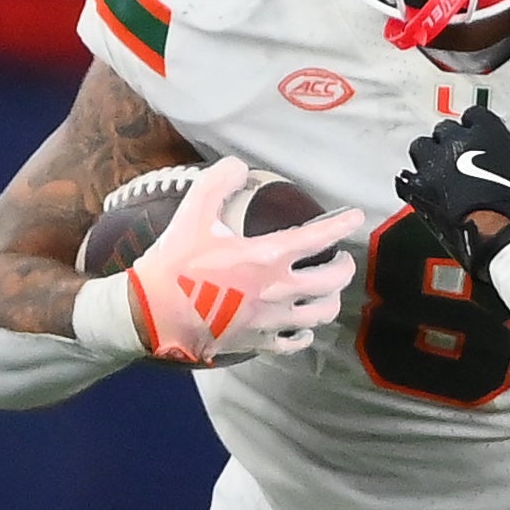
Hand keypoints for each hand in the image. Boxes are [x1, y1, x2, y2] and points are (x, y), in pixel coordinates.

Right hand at [127, 156, 363, 364]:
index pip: (319, 237)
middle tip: (340, 257)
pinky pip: (295, 343)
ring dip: (331, 298)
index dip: (342, 224)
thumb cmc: (174, 264)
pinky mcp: (258, 342)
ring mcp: (271, 321)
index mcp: (267, 257)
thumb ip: (218, 182)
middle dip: (344, 266)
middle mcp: (278, 291)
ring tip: (328, 289)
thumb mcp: (192, 213)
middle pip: (332, 280)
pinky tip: (303, 326)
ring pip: (322, 313)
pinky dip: (306, 333)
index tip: (356, 216)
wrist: (152, 314)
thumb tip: (238, 166)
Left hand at [395, 103, 509, 279]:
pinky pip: (405, 179)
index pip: (474, 116)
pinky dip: (412, 184)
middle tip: (459, 157)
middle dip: (451, 142)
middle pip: (444, 130)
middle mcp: (457, 143)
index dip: (477, 128)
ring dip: (429, 158)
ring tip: (439, 172)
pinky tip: (420, 191)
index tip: (481, 138)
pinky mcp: (420, 192)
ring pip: (421, 148)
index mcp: (488, 132)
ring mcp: (435, 167)